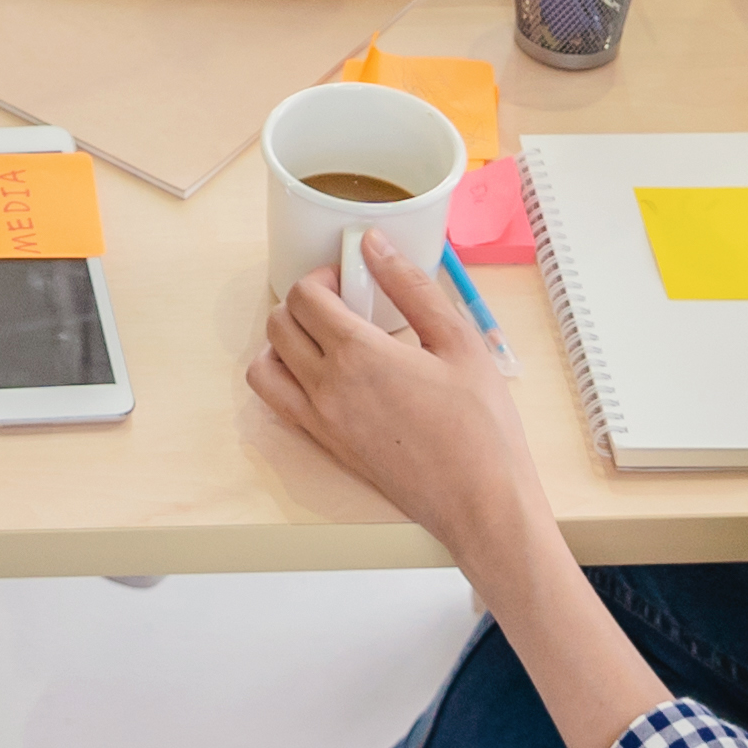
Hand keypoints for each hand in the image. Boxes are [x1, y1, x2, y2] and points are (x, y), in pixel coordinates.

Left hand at [250, 245, 543, 555]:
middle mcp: (327, 388)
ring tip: (326, 338)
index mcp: (358, 355)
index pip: (304, 297)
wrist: (482, 502)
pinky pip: (279, 405)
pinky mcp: (327, 447)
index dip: (322, 277)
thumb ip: (411, 286)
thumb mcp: (459, 341)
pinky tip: (326, 376)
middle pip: (279, 324)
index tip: (350, 278)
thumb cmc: (480, 427)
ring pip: (265, 367)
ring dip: (283, 342)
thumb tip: (376, 245)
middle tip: (342, 303)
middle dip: (303, 303)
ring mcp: (321, 422)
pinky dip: (286, 380)